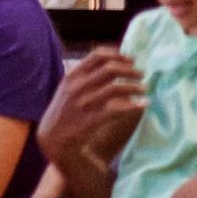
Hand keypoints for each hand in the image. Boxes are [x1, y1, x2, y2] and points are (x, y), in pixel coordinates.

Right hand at [39, 49, 142, 179]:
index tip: (131, 60)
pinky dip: (133, 105)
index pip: (98, 55)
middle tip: (141, 74)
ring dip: (134, 86)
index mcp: (72, 76)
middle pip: (110, 69)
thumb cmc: (64, 113)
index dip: (119, 55)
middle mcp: (77, 87)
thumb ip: (86, 76)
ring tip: (144, 89)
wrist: (52, 141)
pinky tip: (142, 104)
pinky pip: (116, 109)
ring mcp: (83, 104)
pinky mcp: (90, 121)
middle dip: (130, 70)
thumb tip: (113, 63)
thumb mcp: (68, 89)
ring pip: (115, 88)